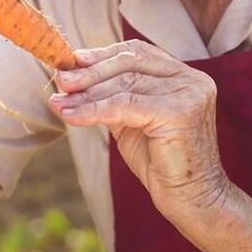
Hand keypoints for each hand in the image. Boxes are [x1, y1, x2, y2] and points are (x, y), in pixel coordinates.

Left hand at [48, 40, 229, 217]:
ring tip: (59, 102)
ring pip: (125, 84)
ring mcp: (188, 93)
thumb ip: (113, 95)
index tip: (72, 61)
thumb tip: (72, 76)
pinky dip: (93, 110)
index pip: (138, 53)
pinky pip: (125, 106)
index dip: (103, 55)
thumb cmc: (161, 162)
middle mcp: (190, 78)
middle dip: (90, 72)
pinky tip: (71, 116)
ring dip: (86, 94)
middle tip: (60, 80)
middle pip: (130, 64)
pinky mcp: (178, 112)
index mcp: (183, 75)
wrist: (192, 199)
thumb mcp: (133, 120)